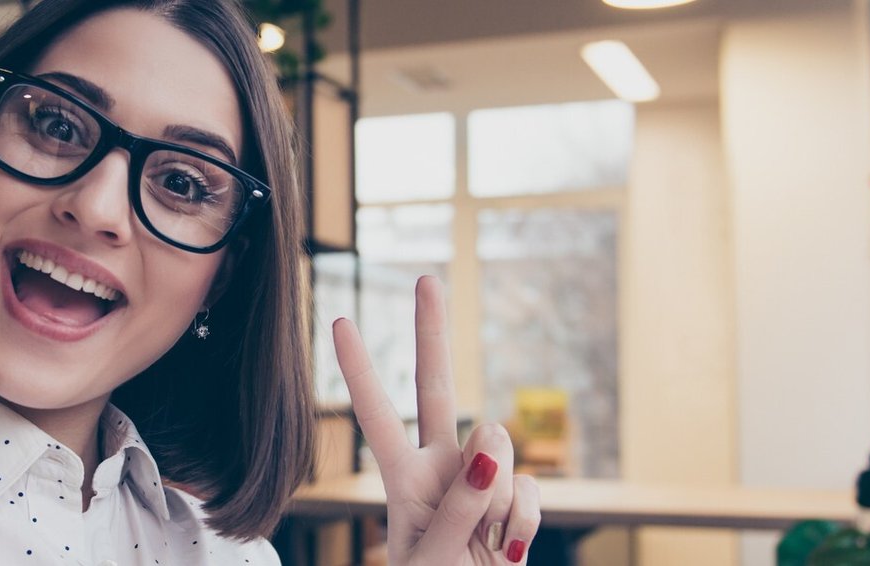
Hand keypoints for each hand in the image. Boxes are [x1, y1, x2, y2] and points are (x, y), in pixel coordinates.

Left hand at [333, 276, 542, 564]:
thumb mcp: (431, 561)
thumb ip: (457, 510)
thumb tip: (491, 451)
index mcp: (403, 480)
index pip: (377, 416)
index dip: (360, 370)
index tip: (339, 321)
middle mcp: (441, 468)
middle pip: (438, 388)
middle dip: (433, 333)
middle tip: (425, 279)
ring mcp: (482, 480)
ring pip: (499, 454)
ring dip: (495, 505)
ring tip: (480, 546)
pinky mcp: (517, 498)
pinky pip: (529, 490)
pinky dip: (522, 525)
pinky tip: (504, 551)